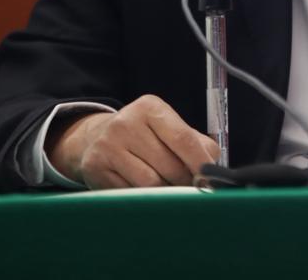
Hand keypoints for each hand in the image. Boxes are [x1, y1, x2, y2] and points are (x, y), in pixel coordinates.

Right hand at [48, 95, 219, 188]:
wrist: (94, 139)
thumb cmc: (143, 137)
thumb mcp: (168, 128)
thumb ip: (196, 144)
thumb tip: (213, 169)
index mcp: (150, 108)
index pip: (183, 139)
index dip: (200, 163)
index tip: (211, 180)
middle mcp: (127, 122)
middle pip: (169, 166)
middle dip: (183, 182)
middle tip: (187, 187)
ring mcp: (108, 145)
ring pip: (150, 184)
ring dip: (164, 192)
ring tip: (165, 188)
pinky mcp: (96, 166)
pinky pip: (130, 193)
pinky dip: (143, 198)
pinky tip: (142, 190)